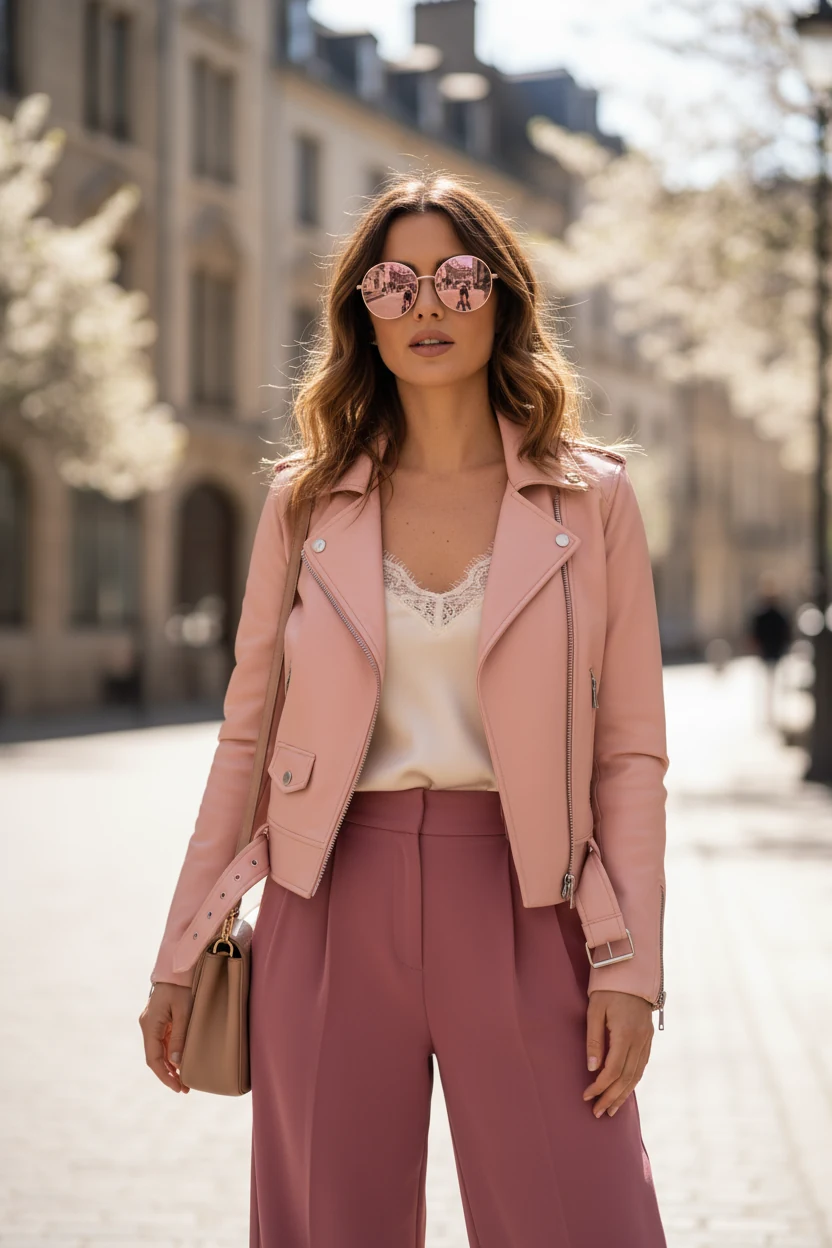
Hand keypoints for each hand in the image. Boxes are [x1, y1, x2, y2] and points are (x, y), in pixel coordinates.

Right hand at [138, 982, 193, 1092]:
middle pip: (155, 1057)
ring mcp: (152, 1024)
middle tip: (184, 1088)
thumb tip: (176, 1063)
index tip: (177, 1087)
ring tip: (184, 1081)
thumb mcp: (184, 1012)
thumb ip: (180, 1037)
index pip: (153, 1058)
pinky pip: (163, 1043)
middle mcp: (148, 1026)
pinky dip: (170, 1055)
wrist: (177, 968)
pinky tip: (180, 1064)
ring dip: (170, 1066)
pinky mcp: (159, 1021)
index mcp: (150, 1025)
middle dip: (168, 1075)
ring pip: (158, 1051)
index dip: (165, 1075)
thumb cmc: (181, 987)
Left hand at [582, 990, 653, 1117]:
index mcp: (625, 1034)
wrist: (631, 973)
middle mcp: (639, 1041)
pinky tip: (625, 1091)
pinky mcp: (648, 1039)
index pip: (613, 1070)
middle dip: (611, 1098)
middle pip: (626, 1078)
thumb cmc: (607, 990)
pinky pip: (642, 1066)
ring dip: (623, 1095)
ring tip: (611, 1110)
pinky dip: (633, 1082)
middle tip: (598, 1113)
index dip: (600, 1087)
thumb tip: (592, 1069)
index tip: (587, 1096)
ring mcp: (647, 1040)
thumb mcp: (594, 1010)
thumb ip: (593, 1040)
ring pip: (636, 1075)